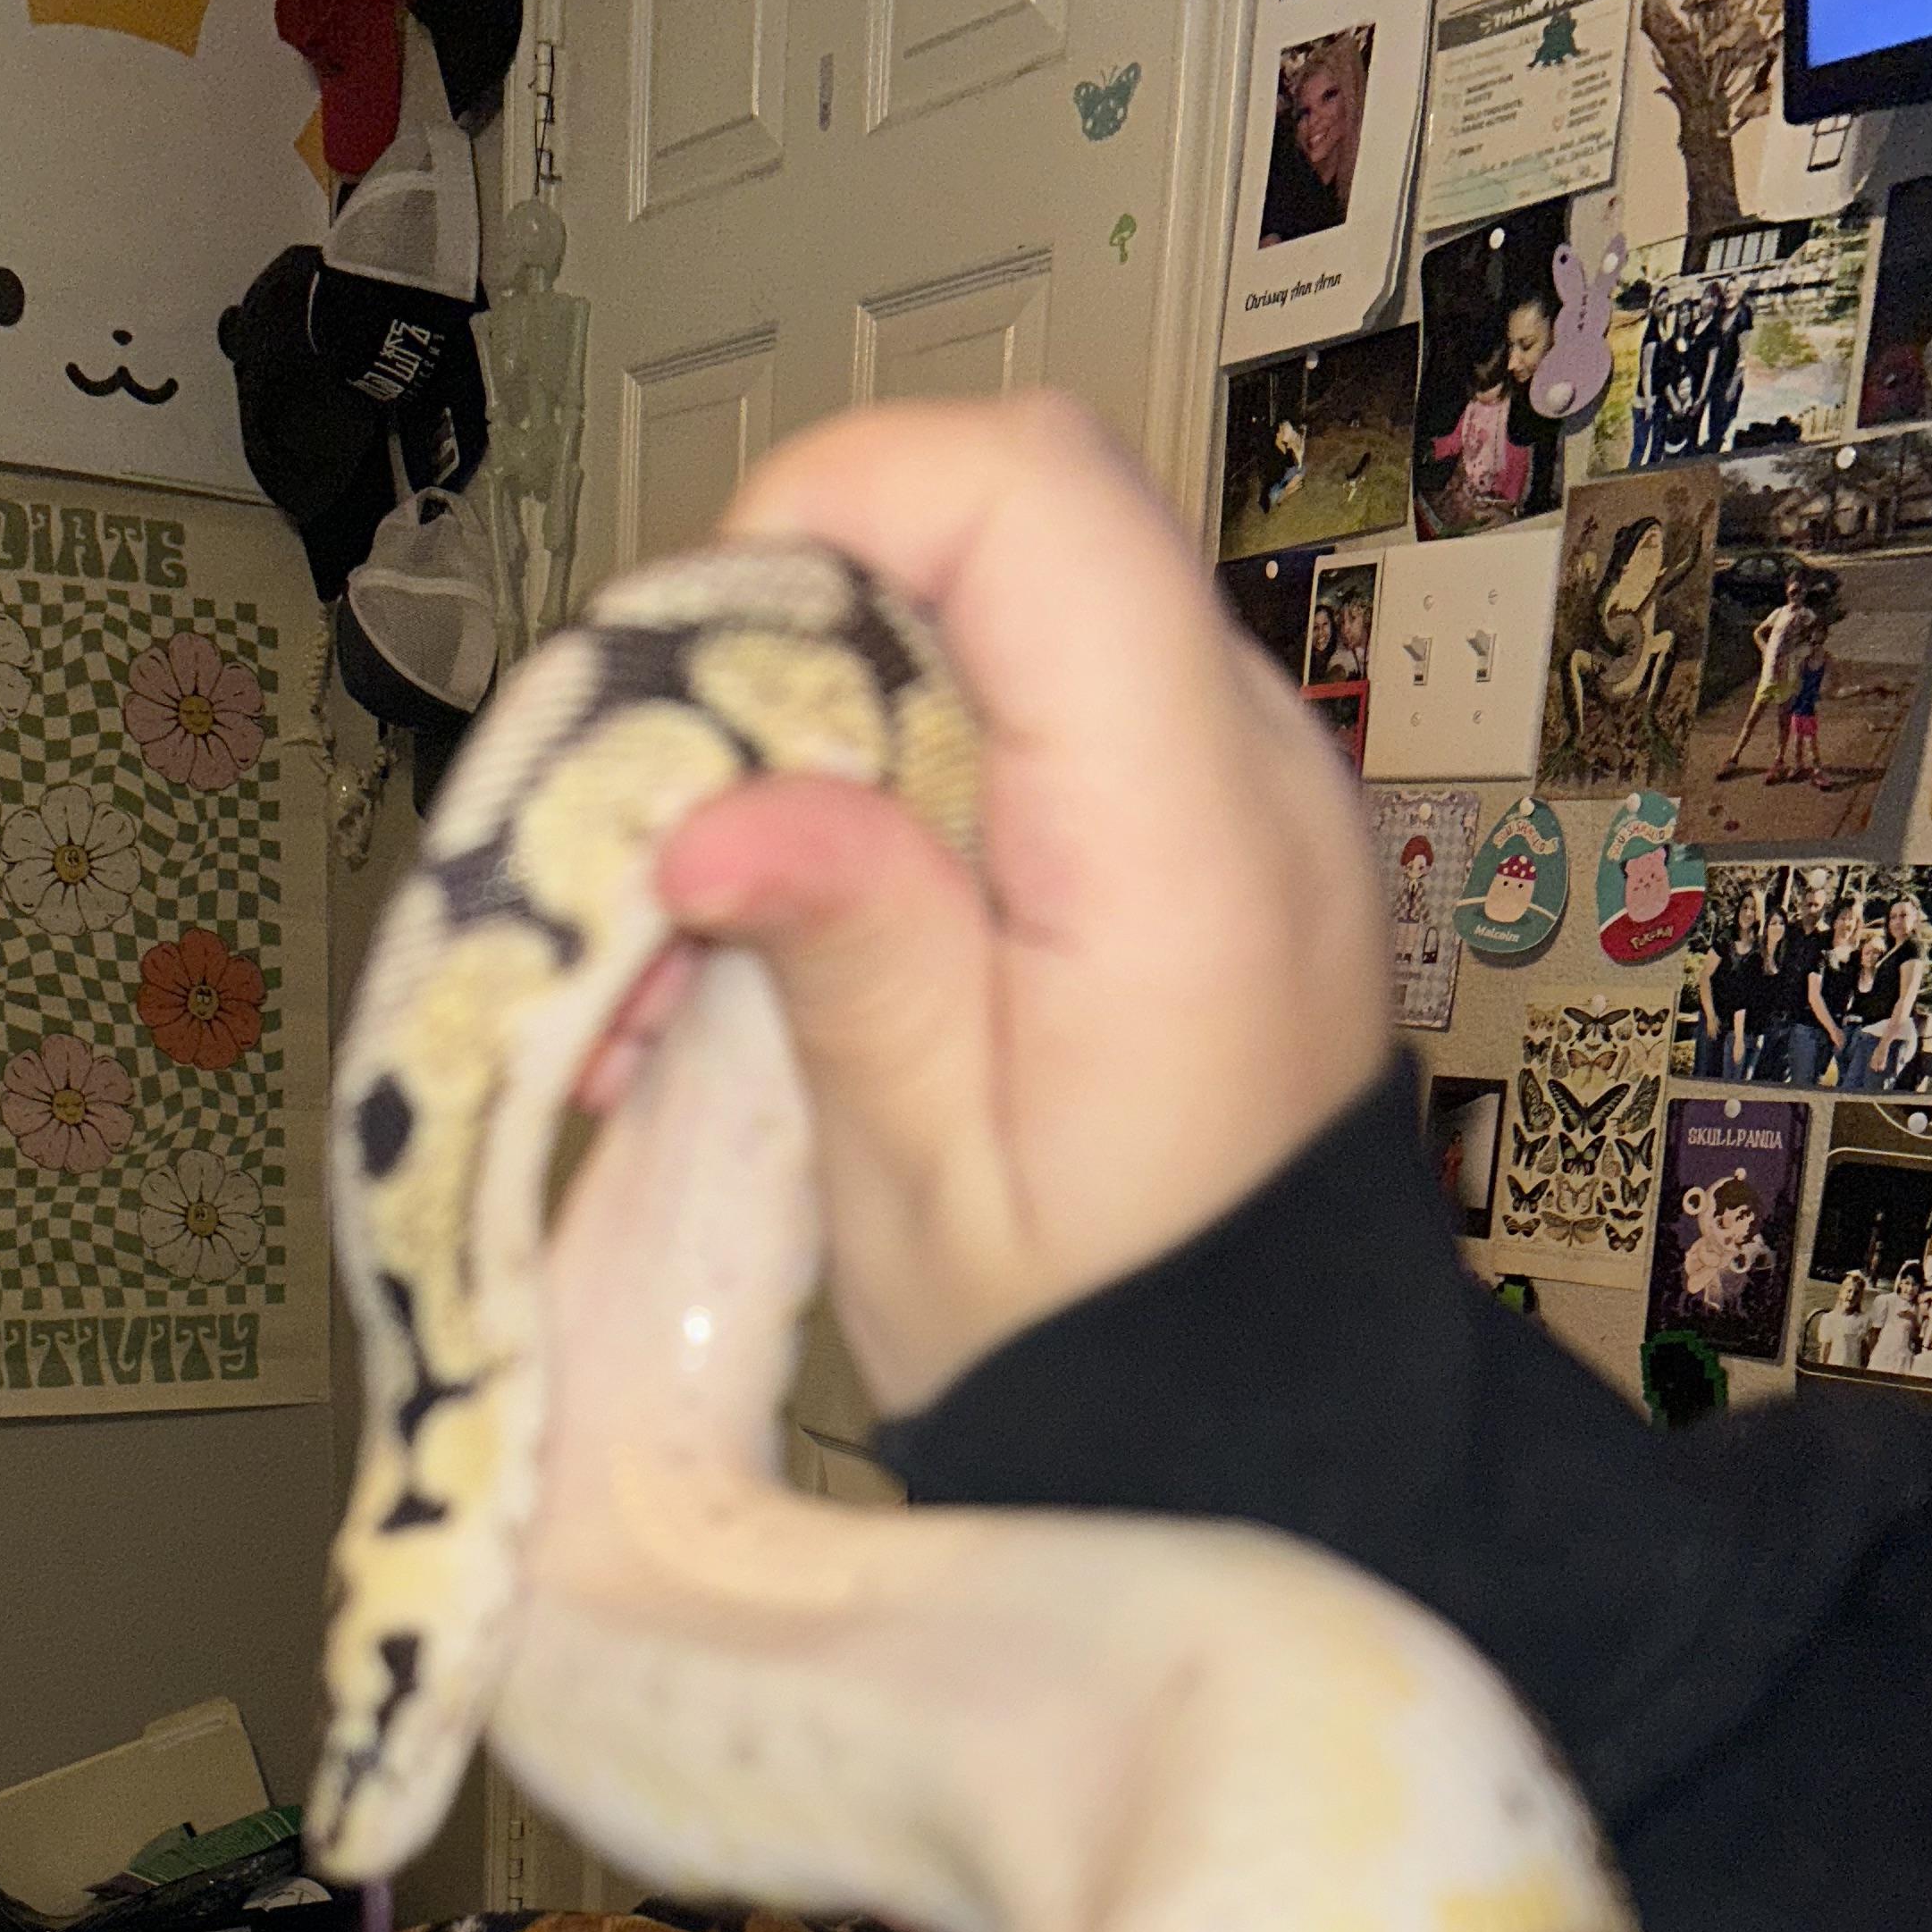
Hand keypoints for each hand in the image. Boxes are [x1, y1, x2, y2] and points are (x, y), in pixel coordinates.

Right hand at [616, 395, 1390, 1417]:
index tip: (692, 666)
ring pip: (1007, 616)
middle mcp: (1246, 773)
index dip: (836, 507)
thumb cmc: (1103, 1342)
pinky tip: (810, 925)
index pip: (1030, 501)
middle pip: (1003, 533)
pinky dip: (902, 774)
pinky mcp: (1205, 832)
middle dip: (798, 634)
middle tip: (672, 817)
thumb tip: (716, 816)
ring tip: (720, 915)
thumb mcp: (929, 1183)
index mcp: (1185, 844)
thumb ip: (849, 958)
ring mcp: (1241, 791)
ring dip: (834, 718)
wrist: (1258, 1430)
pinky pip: (1041, 715)